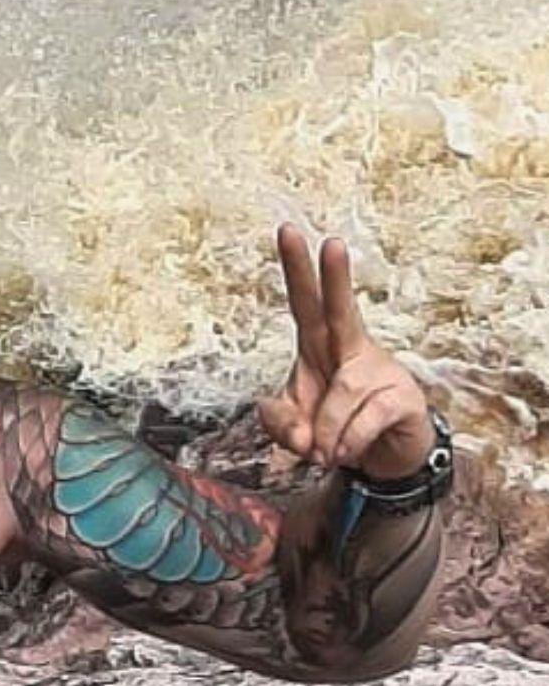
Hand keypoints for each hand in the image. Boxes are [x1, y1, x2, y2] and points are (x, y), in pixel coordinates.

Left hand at [256, 224, 431, 481]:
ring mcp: (381, 369)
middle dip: (334, 277)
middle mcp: (351, 347)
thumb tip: (289, 425)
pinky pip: (365, 420)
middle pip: (340, 308)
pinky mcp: (404, 398)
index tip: (287, 230)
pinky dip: (346, 442)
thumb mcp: (296, 427)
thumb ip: (281, 424)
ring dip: (326, 431)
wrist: (387, 455)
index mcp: (320, 343)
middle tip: (333, 242)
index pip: (304, 300)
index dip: (295, 269)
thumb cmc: (337, 425)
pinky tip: (345, 452)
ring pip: (343, 393)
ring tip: (323, 454)